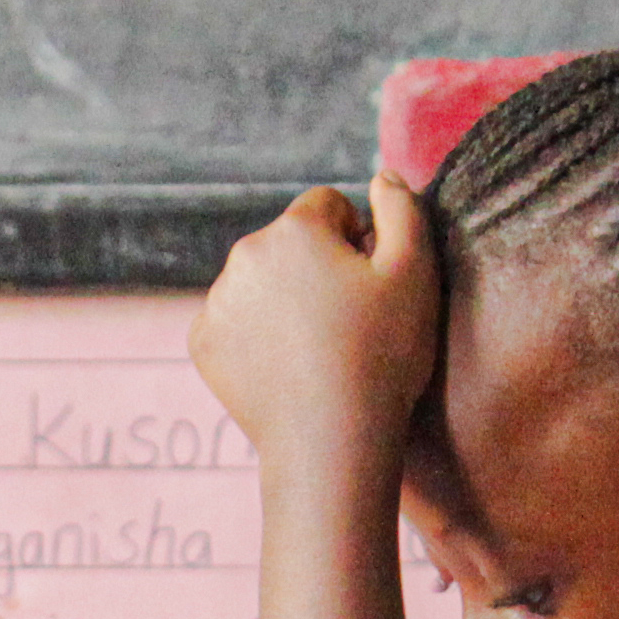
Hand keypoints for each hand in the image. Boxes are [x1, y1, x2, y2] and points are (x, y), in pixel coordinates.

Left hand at [188, 178, 444, 470]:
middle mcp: (243, 254)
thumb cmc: (382, 356)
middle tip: (348, 322)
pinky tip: (288, 367)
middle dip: (317, 267)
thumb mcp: (415, 273)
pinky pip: (236, 321)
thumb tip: (381, 176)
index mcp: (293, 229)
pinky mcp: (202, 342)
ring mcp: (217, 300)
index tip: (370, 285)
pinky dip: (257, 335)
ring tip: (319, 349)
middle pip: (290, 243)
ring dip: (286, 300)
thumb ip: (403, 210)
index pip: (328, 206)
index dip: (357, 241)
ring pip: (261, 282)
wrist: (331, 442)